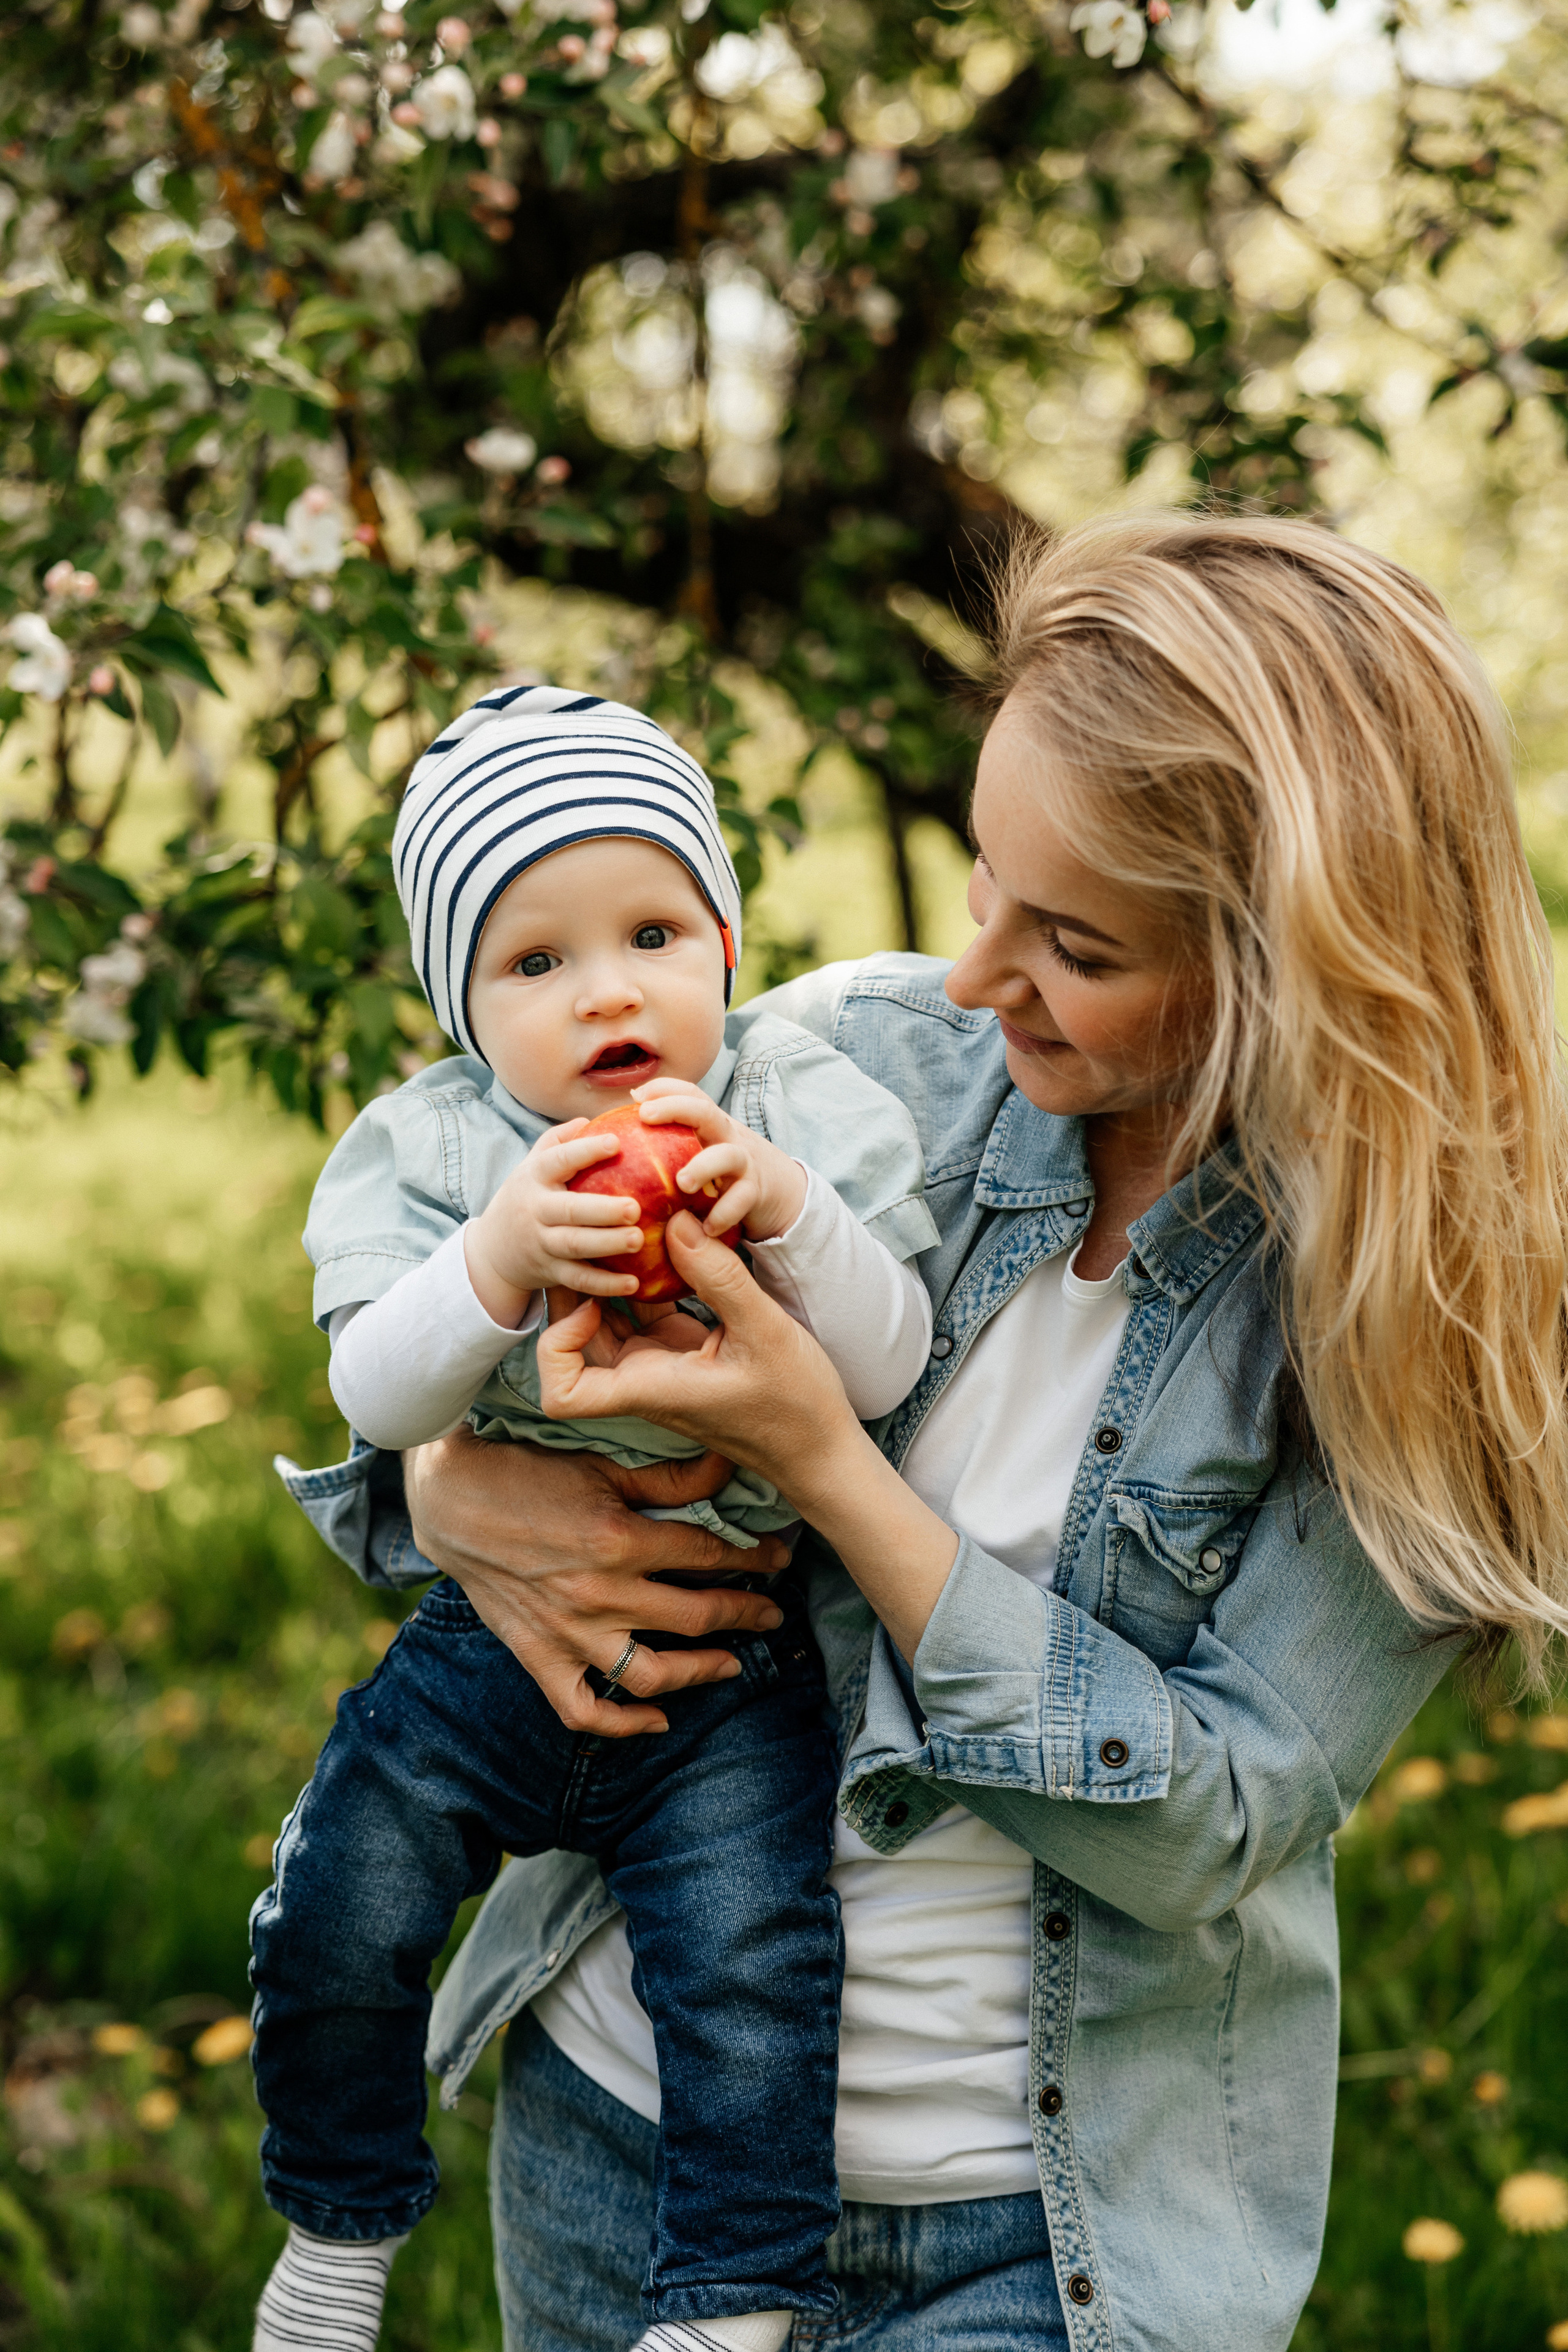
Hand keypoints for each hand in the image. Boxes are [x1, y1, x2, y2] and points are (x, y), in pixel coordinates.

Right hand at [403, 1429, 792, 1736]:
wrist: (452, 1501)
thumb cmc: (528, 1473)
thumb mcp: (603, 1465)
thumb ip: (669, 1477)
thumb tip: (730, 1466)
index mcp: (618, 1539)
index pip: (708, 1555)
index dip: (754, 1559)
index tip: (779, 1559)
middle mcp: (599, 1593)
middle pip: (695, 1617)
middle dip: (745, 1615)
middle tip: (773, 1613)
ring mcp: (568, 1633)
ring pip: (652, 1673)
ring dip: (702, 1672)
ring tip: (732, 1663)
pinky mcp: (539, 1657)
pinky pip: (585, 1710)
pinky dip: (624, 1724)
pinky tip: (659, 1718)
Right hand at [464, 1121, 646, 1325]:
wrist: (492, 1251)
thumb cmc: (527, 1197)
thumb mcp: (533, 1165)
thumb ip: (558, 1141)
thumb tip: (591, 1118)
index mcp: (535, 1177)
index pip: (558, 1160)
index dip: (585, 1151)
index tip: (615, 1143)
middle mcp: (536, 1210)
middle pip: (568, 1210)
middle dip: (601, 1210)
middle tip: (635, 1208)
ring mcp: (542, 1243)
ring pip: (574, 1246)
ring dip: (606, 1244)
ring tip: (638, 1240)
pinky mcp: (550, 1272)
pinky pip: (578, 1279)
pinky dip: (604, 1284)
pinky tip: (634, 1283)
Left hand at [537, 1210, 855, 1491]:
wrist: (817, 1445)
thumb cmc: (795, 1404)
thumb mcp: (763, 1331)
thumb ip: (718, 1276)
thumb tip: (675, 1220)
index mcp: (648, 1389)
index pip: (562, 1392)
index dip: (557, 1345)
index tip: (593, 1305)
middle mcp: (640, 1381)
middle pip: (571, 1343)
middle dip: (575, 1291)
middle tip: (596, 1239)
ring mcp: (655, 1366)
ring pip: (603, 1323)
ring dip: (606, 1281)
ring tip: (622, 1233)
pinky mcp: (676, 1352)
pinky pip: (639, 1314)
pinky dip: (639, 1282)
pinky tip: (658, 1245)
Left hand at [631, 1078, 806, 1241]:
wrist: (781, 1190)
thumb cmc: (723, 1171)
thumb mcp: (701, 1149)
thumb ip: (670, 1142)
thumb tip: (619, 1132)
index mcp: (709, 1125)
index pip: (690, 1095)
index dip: (663, 1088)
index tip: (636, 1096)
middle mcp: (726, 1136)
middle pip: (705, 1111)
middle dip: (675, 1108)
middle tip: (645, 1116)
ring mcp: (743, 1163)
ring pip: (727, 1155)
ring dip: (703, 1166)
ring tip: (683, 1183)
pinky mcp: (755, 1192)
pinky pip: (741, 1199)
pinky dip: (724, 1213)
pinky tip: (706, 1228)